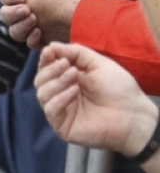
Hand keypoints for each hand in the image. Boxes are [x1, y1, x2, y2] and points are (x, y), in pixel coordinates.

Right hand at [0, 0, 84, 48]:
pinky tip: (39, 32)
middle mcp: (27, 13)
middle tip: (26, 9)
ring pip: (14, 31)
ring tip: (33, 20)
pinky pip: (29, 43)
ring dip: (20, 25)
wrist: (87, 14)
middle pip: (6, 15)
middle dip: (12, 12)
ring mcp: (35, 28)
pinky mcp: (44, 40)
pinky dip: (31, 38)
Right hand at [37, 42, 159, 155]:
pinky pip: (50, 109)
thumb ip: (75, 52)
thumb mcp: (98, 63)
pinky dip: (59, 98)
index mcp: (68, 80)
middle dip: (51, 70)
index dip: (45, 59)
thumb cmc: (119, 89)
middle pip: (40, 80)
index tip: (50, 51)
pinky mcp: (62, 126)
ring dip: (56, 82)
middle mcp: (61, 94)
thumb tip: (51, 46)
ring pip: (41, 94)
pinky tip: (74, 93)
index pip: (46, 69)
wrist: (133, 115)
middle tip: (68, 66)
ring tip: (75, 77)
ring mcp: (61, 111)